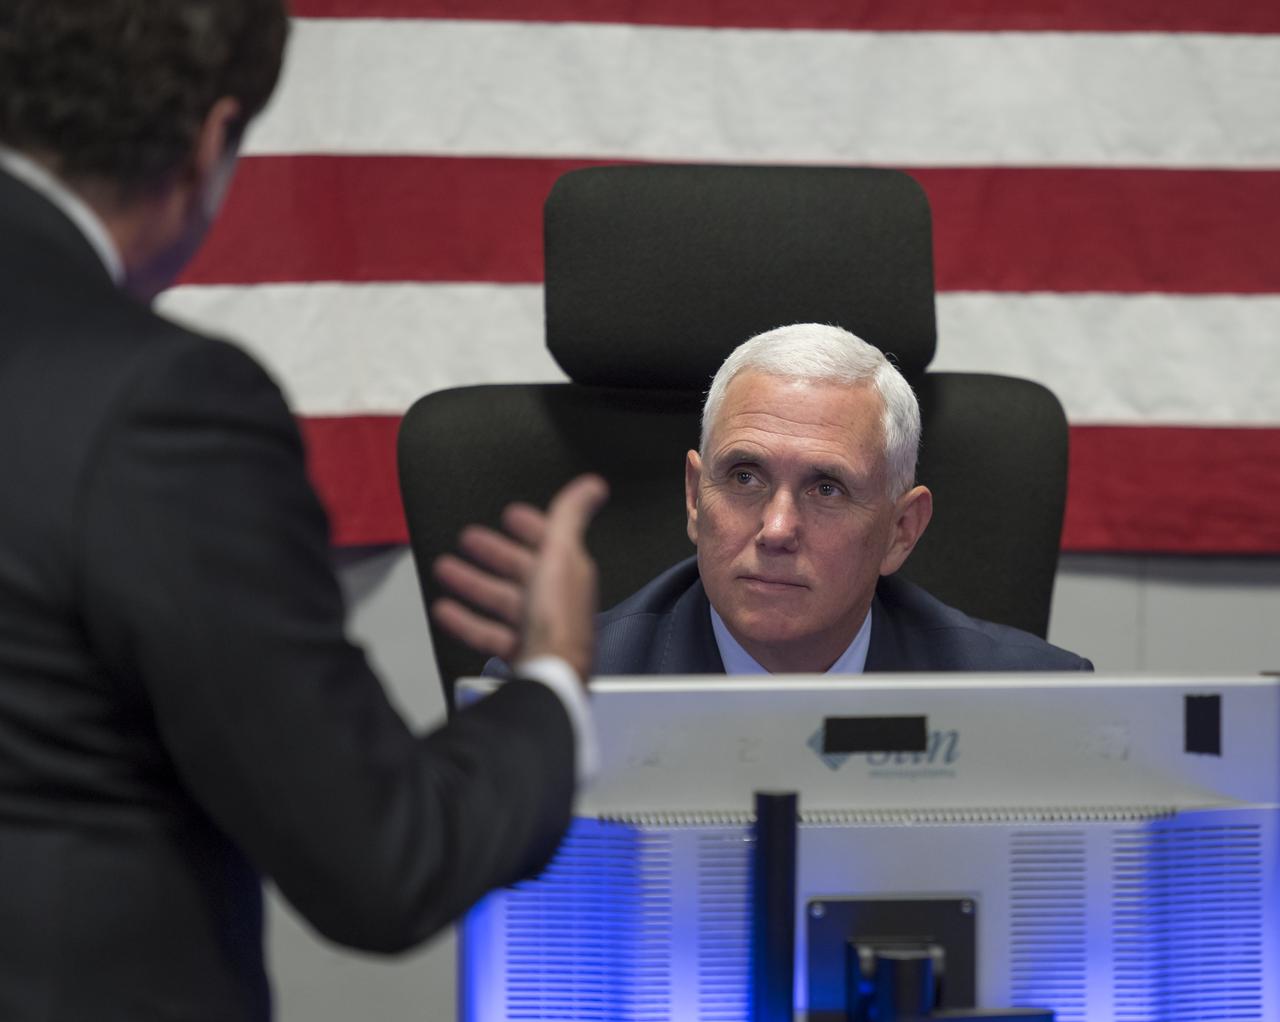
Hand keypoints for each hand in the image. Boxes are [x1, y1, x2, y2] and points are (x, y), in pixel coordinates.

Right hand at [431, 474, 607, 681]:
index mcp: (569, 573)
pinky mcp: (520, 651)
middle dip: (494, 552)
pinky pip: (488, 632)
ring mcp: (537, 627)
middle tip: (470, 539)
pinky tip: (446, 611)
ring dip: (473, 582)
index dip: (531, 525)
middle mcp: (555, 600)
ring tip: (447, 569)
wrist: (549, 674)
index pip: (551, 541)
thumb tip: (593, 485)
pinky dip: (466, 620)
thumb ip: (570, 518)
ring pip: (500, 599)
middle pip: (521, 570)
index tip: (512, 514)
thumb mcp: (561, 555)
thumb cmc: (558, 621)